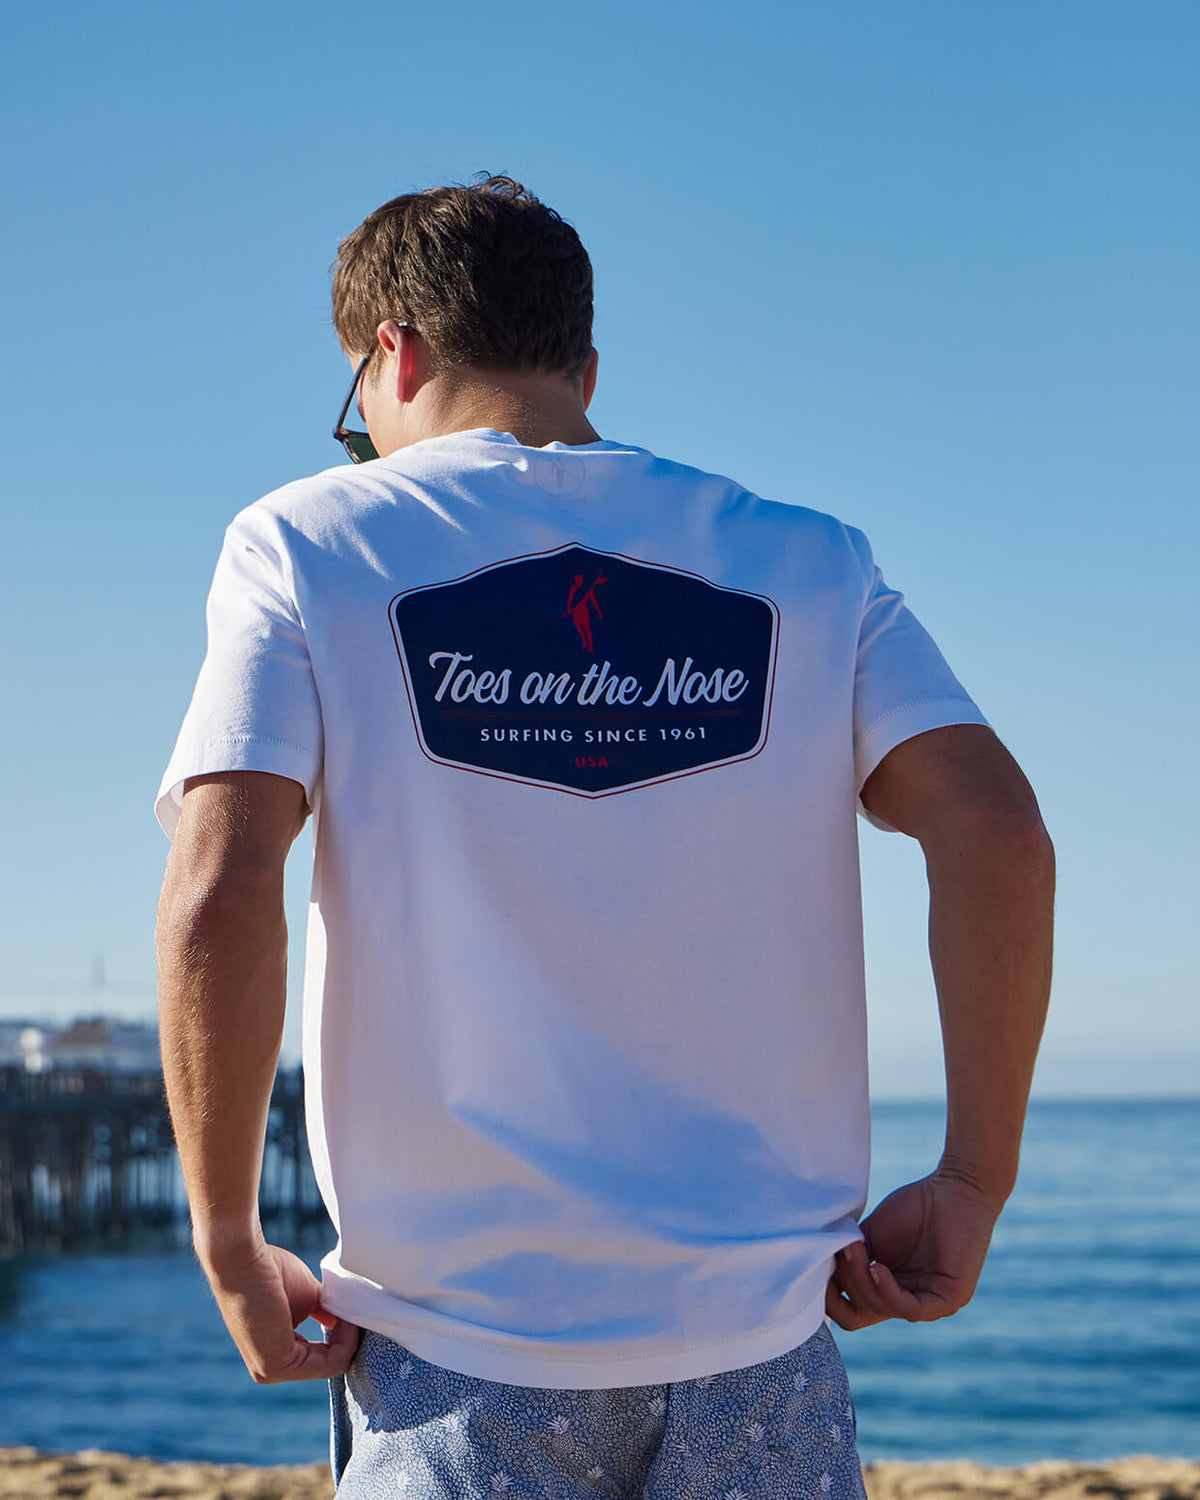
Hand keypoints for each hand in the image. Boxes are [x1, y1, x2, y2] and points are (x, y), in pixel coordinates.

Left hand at [200, 1237, 361, 1382]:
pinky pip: (327, 1364)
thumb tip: (343, 1318)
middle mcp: (270, 1366)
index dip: (341, 1335)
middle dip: (348, 1339)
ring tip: (351, 1313)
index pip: (318, 1356)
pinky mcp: (275, 1365)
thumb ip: (322, 1311)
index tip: (353, 1311)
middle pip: (326, 1362)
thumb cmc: (269, 1270)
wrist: (244, 1258)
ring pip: (329, 1365)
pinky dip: (344, 1343)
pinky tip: (345, 1320)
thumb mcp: (305, 1296)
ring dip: (348, 1339)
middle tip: (357, 1313)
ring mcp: (270, 1369)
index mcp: (274, 1350)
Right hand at [825, 1168, 1003, 1330]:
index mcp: (888, 1290)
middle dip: (842, 1286)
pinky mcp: (949, 1300)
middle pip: (859, 1315)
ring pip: (881, 1310)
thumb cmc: (916, 1206)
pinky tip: (878, 1268)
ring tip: (855, 1250)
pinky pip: (911, 1309)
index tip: (813, 1270)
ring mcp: (929, 1304)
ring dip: (861, 1281)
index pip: (852, 1313)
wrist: (954, 1187)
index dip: (829, 1300)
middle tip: (840, 1251)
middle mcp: (907, 1302)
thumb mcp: (871, 1235)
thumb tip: (813, 1271)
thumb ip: (848, 1255)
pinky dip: (887, 1291)